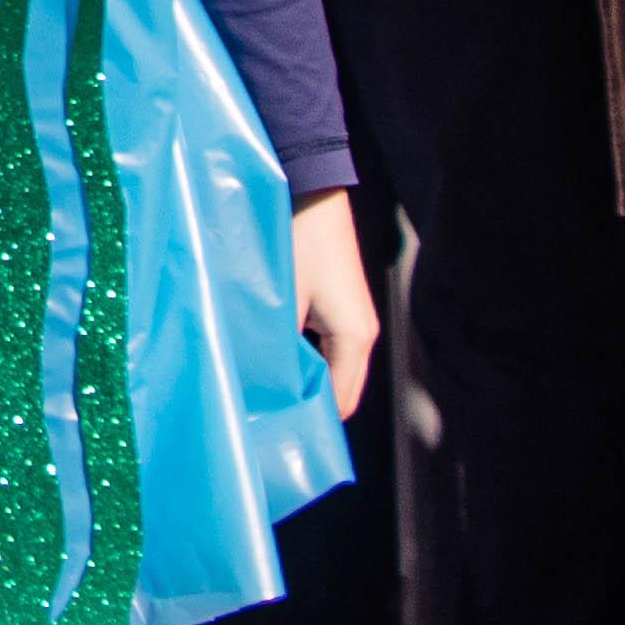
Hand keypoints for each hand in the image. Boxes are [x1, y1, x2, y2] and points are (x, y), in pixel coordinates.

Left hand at [288, 191, 376, 413]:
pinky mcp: (343, 306)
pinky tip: (278, 359)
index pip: (340, 403)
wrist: (313, 192)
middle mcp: (363, 335)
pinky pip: (329, 348)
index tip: (277, 432)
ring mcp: (356, 320)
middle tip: (268, 416)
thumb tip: (261, 381)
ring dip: (307, 381)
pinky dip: (309, 359)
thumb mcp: (283, 298)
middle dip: (308, 405)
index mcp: (354, 339)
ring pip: (333, 369)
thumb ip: (276, 345)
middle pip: (340, 390)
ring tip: (268, 392)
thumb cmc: (298, 241)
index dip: (311, 421)